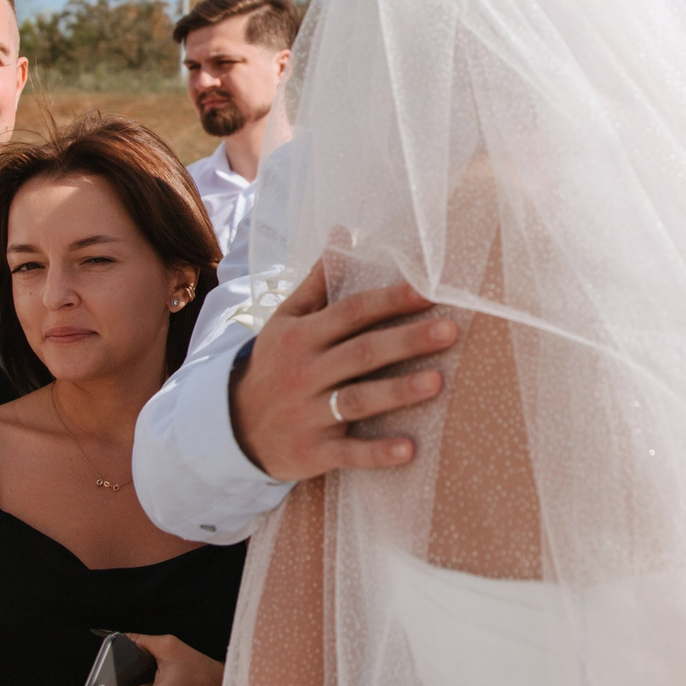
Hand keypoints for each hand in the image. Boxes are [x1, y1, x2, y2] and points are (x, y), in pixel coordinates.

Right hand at [232, 260, 457, 482]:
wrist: (235, 427)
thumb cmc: (275, 364)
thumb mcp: (286, 320)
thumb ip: (319, 281)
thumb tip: (343, 232)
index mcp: (303, 336)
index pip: (351, 312)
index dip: (389, 301)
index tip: (428, 292)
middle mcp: (306, 372)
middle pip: (362, 353)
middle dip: (406, 340)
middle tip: (451, 330)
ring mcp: (309, 414)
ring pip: (357, 400)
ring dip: (397, 392)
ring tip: (437, 382)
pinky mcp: (313, 452)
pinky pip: (349, 453)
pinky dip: (377, 453)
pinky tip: (409, 450)